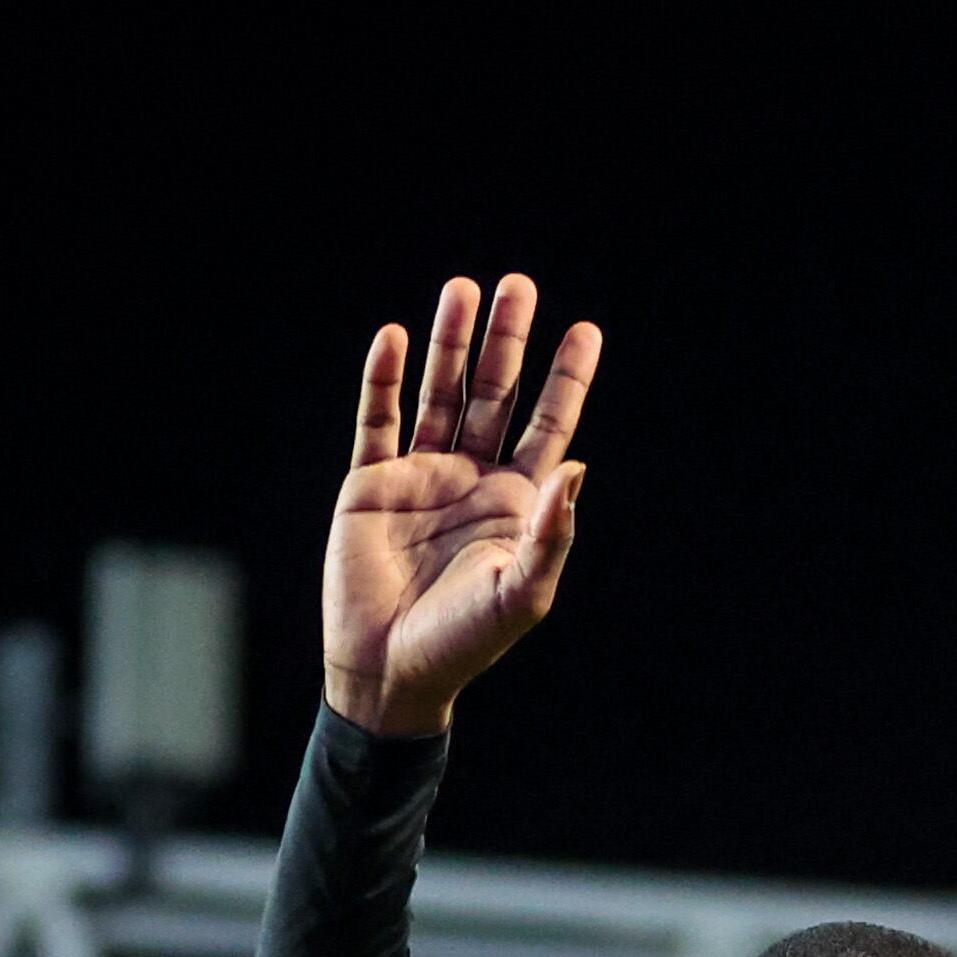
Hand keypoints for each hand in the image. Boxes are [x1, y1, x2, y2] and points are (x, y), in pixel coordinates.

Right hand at [322, 273, 601, 737]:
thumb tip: (577, 469)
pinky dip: (382, 381)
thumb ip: (551, 535)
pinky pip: (377, 422)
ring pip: (439, 394)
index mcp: (515, 502)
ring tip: (461, 289)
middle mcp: (471, 479)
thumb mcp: (520, 594)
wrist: (390, 672)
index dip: (566, 379)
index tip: (585, 330)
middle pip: (495, 394)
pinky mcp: (371, 485)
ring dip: (449, 344)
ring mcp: (420, 477)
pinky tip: (392, 339)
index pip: (547, 425)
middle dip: (507, 341)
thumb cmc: (462, 641)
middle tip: (519, 285)